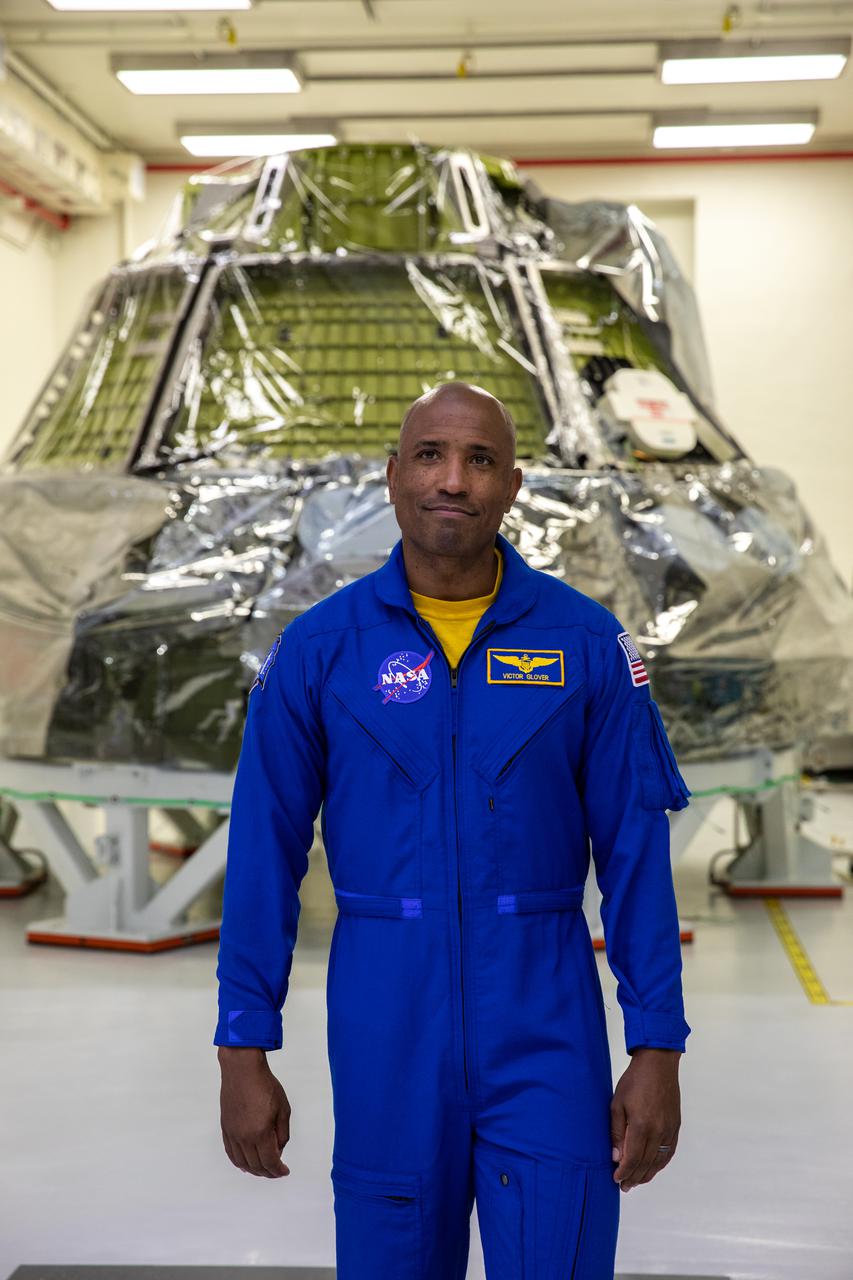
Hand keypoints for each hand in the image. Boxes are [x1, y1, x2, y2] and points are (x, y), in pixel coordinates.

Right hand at [218, 1046, 291, 1177]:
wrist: (242, 1070)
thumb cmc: (265, 1086)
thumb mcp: (283, 1109)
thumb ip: (282, 1133)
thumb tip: (278, 1150)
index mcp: (260, 1133)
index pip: (269, 1162)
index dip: (278, 1170)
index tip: (284, 1171)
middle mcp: (243, 1137)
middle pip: (255, 1165)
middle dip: (268, 1172)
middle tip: (276, 1172)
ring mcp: (232, 1134)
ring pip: (242, 1162)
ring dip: (253, 1170)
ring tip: (263, 1169)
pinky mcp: (226, 1128)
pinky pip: (231, 1153)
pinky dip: (239, 1162)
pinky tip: (246, 1163)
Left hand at [610, 1047, 680, 1191]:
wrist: (658, 1064)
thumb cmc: (634, 1081)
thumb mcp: (617, 1103)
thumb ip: (617, 1132)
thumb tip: (616, 1157)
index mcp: (642, 1126)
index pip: (633, 1158)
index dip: (624, 1172)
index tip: (616, 1180)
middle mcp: (658, 1131)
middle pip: (646, 1163)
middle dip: (634, 1177)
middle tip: (624, 1186)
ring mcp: (669, 1130)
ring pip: (659, 1161)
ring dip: (647, 1174)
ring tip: (636, 1181)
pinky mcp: (676, 1126)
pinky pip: (669, 1152)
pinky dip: (660, 1164)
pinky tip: (653, 1167)